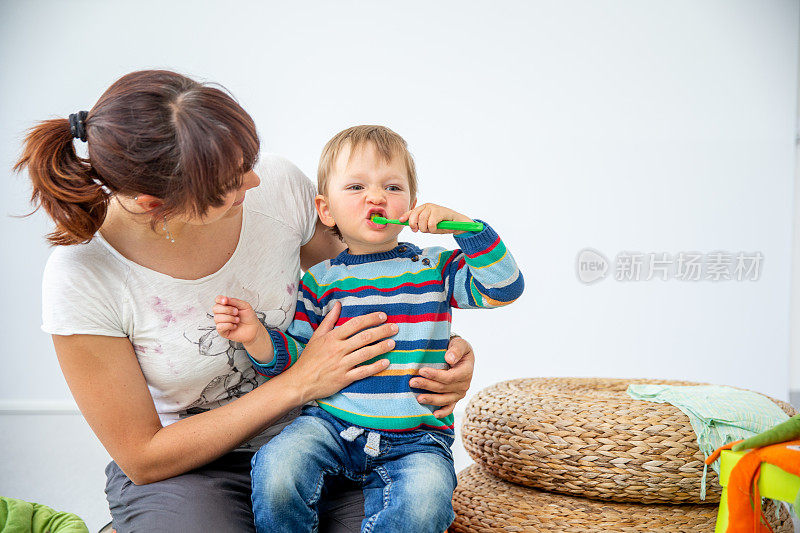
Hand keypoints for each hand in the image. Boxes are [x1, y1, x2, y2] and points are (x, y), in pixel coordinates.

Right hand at [212, 295, 261, 344]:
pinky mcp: (222, 331)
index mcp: (226, 305)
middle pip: (215, 308)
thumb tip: (224, 299)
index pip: (217, 300)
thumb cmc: (249, 317)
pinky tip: (234, 326)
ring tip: (237, 320)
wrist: (254, 329)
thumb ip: (234, 301)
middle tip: (236, 312)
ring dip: (230, 318)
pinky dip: (229, 325)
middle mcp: (222, 313)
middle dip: (227, 310)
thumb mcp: (244, 305)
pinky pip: (220, 326)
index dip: (219, 299)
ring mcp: (221, 322)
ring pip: (217, 318)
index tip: (225, 301)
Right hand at [282, 302, 396, 402]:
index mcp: (332, 338)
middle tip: (395, 328)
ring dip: (382, 347)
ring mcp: (342, 365)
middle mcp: (338, 350)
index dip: (370, 319)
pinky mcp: (344, 379)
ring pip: (366, 353)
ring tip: (393, 343)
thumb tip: (338, 304)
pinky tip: (386, 362)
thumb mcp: (317, 336)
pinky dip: (375, 367)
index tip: (383, 316)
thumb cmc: (309, 358)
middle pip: (364, 337)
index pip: (355, 324)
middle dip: (382, 331)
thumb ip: (329, 320)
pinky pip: (363, 372)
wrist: (300, 382)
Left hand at [398, 203, 473, 234]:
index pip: (411, 212)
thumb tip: (408, 225)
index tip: (400, 221)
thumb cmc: (442, 224)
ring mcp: (433, 208)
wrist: (457, 223)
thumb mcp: (428, 224)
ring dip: (425, 229)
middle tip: (419, 230)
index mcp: (423, 208)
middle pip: (414, 217)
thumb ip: (419, 223)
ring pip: (422, 221)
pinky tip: (437, 228)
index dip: (405, 217)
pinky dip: (433, 229)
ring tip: (431, 229)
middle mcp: (427, 206)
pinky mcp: (439, 212)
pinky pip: (431, 224)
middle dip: (415, 225)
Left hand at [411, 335, 473, 417]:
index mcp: (466, 371)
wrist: (458, 355)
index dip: (435, 375)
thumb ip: (456, 350)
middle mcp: (464, 385)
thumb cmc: (457, 348)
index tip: (422, 370)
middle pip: (444, 388)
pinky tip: (434, 415)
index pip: (449, 377)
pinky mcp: (454, 398)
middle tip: (412, 382)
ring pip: (444, 399)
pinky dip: (443, 412)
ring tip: (418, 398)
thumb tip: (450, 359)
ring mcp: (459, 393)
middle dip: (427, 386)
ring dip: (431, 399)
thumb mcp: (459, 344)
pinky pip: (450, 408)